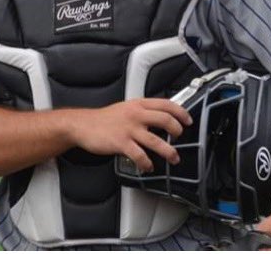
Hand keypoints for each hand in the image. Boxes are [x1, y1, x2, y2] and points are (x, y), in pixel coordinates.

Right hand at [68, 98, 191, 172]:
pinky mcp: (121, 143)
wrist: (83, 125)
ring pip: (156, 141)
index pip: (166, 104)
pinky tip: (148, 166)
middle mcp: (135, 115)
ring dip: (169, 152)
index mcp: (138, 104)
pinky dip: (147, 163)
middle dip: (177, 131)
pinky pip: (140, 156)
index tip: (187, 120)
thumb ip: (142, 110)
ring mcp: (129, 129)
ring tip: (173, 158)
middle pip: (165, 120)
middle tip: (180, 138)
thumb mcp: (126, 107)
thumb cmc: (105, 118)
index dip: (180, 112)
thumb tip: (162, 117)